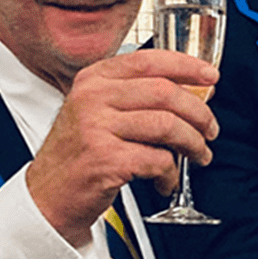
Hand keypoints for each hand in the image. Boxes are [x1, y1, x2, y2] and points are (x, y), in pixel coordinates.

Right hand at [25, 49, 219, 246]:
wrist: (47, 197)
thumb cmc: (79, 155)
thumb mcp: (98, 112)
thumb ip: (135, 96)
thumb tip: (191, 91)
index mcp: (94, 79)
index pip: (149, 60)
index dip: (187, 66)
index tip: (210, 77)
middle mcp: (92, 97)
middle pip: (165, 93)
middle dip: (199, 112)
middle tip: (210, 129)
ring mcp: (97, 127)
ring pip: (167, 126)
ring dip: (192, 144)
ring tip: (198, 155)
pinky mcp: (105, 160)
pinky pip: (158, 159)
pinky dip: (169, 173)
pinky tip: (164, 180)